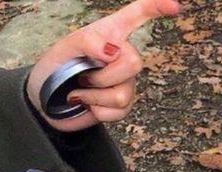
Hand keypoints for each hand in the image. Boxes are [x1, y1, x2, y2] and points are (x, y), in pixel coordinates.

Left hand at [26, 0, 179, 131]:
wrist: (47, 100)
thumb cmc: (55, 67)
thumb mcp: (66, 47)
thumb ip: (88, 42)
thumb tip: (111, 50)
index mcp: (111, 33)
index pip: (138, 14)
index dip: (156, 7)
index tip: (174, 6)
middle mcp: (124, 56)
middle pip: (134, 64)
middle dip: (103, 76)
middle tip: (83, 76)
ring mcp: (126, 82)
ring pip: (122, 94)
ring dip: (94, 96)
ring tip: (81, 91)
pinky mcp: (122, 106)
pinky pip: (117, 112)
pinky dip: (96, 111)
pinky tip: (89, 104)